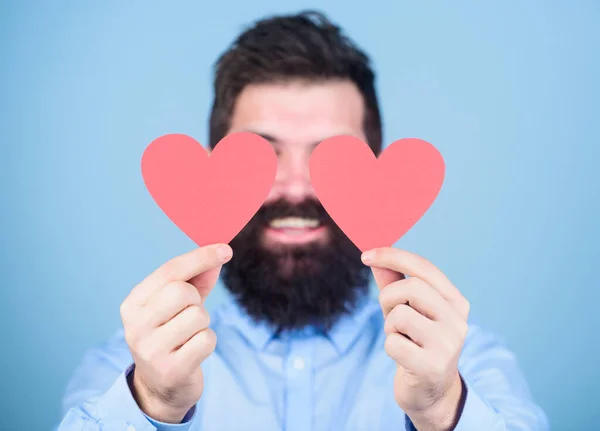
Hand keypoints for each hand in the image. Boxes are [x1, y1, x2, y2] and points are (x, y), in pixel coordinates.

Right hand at [120, 243, 232, 422]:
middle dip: (195, 300)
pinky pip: (206, 340)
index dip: (200, 257)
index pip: (169, 271)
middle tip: (189, 314)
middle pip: (181, 291)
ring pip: (197, 316)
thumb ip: (197, 278)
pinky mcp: (170, 370)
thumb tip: (219, 253)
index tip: (225, 249)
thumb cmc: (172, 336)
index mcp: (133, 304)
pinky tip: (193, 352)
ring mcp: (150, 350)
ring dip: (202, 324)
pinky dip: (207, 343)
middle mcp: (135, 325)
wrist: (160, 388)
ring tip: (188, 336)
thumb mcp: (179, 305)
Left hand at [361, 247, 468, 430]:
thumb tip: (374, 257)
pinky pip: (393, 343)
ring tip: (400, 338)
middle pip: (412, 287)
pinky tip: (403, 357)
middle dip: (388, 297)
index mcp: (455, 301)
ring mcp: (448, 344)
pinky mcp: (432, 367)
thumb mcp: (406, 309)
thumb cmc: (417, 343)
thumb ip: (393, 282)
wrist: (432, 393)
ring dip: (389, 326)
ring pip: (401, 315)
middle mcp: (457, 320)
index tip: (366, 255)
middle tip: (388, 313)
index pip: (424, 268)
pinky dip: (390, 347)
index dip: (393, 257)